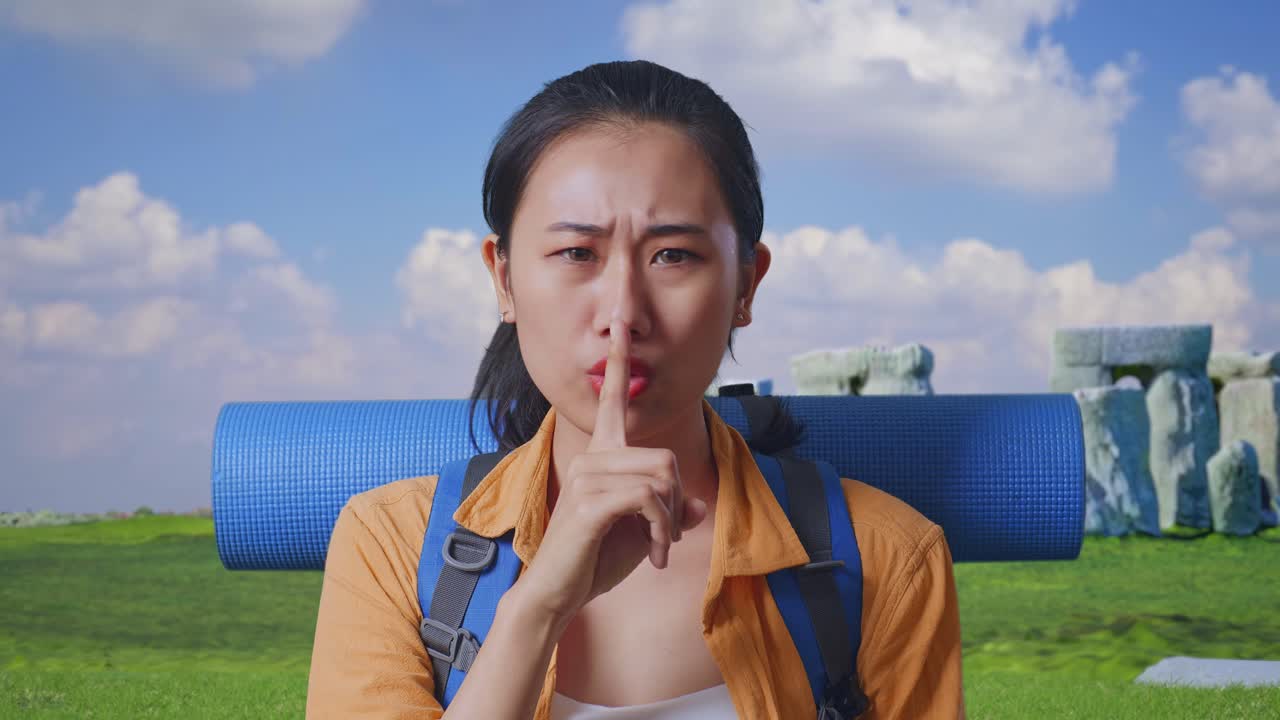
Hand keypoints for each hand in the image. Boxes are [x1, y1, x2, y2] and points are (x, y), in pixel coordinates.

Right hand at [512, 314, 708, 623]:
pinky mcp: (591, 502)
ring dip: (672, 522)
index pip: (611, 398)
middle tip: (668, 536)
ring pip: (662, 478)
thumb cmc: (596, 559)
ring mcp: (589, 476)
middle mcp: (593, 456)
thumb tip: (698, 506)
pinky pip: (651, 499)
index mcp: (603, 454)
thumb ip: (671, 512)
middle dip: (679, 503)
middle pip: (666, 458)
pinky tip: (655, 554)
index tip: (620, 325)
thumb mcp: (645, 532)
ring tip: (659, 548)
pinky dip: (664, 530)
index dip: (618, 361)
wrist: (558, 592)